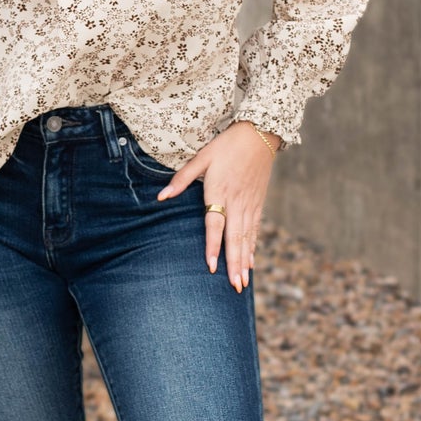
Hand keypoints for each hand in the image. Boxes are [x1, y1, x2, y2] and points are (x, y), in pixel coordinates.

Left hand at [155, 121, 279, 291]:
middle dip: (234, 264)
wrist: (259, 134)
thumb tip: (161, 197)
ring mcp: (250, 204)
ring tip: (243, 282)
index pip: (215, 225)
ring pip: (247, 238)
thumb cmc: (226, 145)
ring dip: (244, 262)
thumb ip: (182, 179)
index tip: (212, 267)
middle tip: (234, 286)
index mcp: (220, 191)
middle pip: (235, 238)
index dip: (214, 246)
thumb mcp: (202, 157)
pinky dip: (252, 248)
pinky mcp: (258, 204)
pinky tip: (251, 264)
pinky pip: (255, 231)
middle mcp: (237, 202)